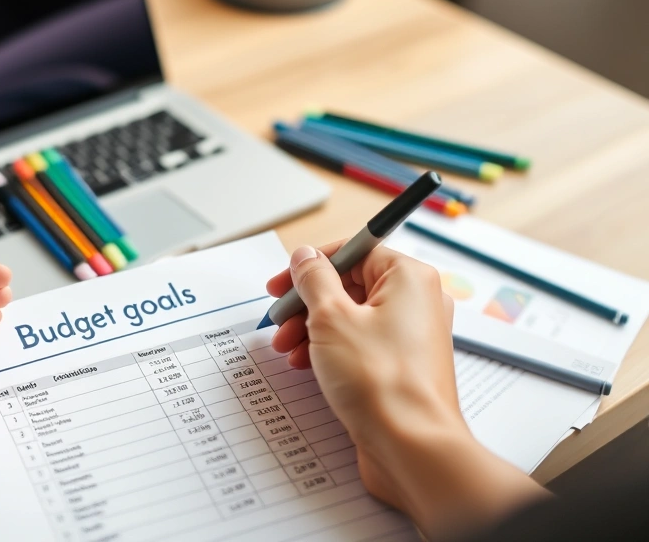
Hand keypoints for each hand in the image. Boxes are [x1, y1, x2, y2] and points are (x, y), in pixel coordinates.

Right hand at [266, 243, 546, 539]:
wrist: (411, 445)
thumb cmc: (382, 381)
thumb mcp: (331, 317)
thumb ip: (314, 279)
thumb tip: (306, 258)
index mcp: (409, 277)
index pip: (355, 251)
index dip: (313, 265)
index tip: (285, 281)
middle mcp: (416, 302)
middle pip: (350, 285)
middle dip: (307, 302)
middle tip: (280, 318)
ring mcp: (411, 336)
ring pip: (351, 317)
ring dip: (312, 328)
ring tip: (288, 347)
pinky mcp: (401, 366)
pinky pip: (359, 344)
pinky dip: (330, 349)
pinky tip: (306, 364)